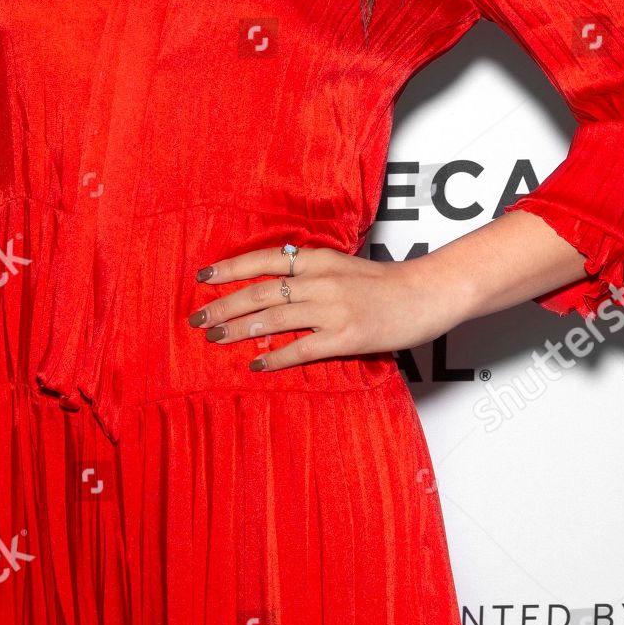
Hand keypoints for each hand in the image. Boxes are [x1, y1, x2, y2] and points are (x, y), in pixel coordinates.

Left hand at [186, 243, 468, 371]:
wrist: (427, 293)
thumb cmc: (385, 282)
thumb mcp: (342, 266)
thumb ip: (310, 272)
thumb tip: (273, 283)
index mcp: (319, 259)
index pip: (264, 260)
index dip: (230, 269)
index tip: (202, 278)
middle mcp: (320, 280)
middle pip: (260, 291)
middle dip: (224, 305)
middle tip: (197, 320)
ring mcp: (333, 308)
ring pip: (274, 318)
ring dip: (239, 330)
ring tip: (214, 339)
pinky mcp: (346, 335)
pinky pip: (301, 349)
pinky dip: (275, 358)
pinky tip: (255, 365)